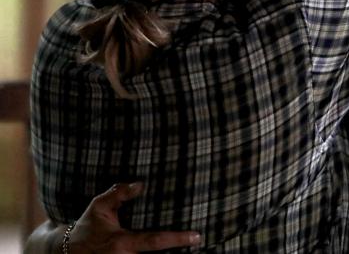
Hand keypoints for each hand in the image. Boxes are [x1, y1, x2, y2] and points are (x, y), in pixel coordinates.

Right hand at [67, 182, 199, 252]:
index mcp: (122, 243)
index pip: (155, 241)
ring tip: (190, 251)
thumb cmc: (86, 227)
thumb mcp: (99, 207)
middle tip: (200, 244)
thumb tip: (140, 184)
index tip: (197, 236)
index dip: (177, 239)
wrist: (65, 252)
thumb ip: (119, 193)